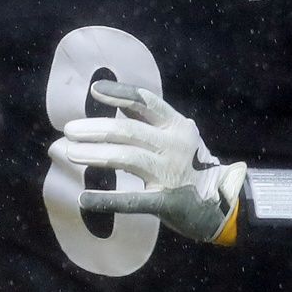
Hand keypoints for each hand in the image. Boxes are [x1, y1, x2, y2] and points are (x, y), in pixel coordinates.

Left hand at [64, 81, 246, 242]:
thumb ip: (149, 121)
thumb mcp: (177, 135)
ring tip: (70, 152)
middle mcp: (175, 144)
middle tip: (69, 130)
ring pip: (127, 157)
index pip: (146, 101)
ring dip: (95, 154)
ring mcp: (171, 172)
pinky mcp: (167, 200)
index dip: (120, 93)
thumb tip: (115, 103)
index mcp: (177, 125)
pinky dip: (107, 200)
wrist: (222, 200)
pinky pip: (133, 200)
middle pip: (129, 130)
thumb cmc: (191, 164)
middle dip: (95, 129)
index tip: (94, 90)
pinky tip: (85, 199)